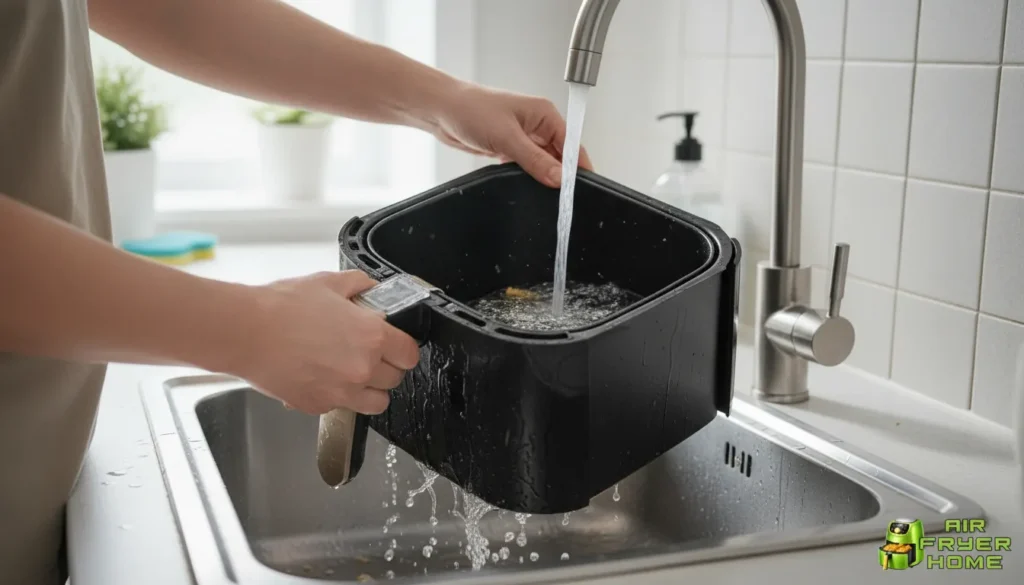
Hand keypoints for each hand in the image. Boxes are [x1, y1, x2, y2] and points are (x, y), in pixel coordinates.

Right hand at [237, 270, 419, 414]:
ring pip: (376, 402)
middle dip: (386, 367)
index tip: (396, 346)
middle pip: (395, 380)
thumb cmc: (282, 307)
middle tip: (368, 354)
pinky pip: (342, 407)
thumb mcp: (329, 283)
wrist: (245, 332)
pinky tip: (322, 376)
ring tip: (352, 372)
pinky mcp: (318, 405)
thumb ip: (360, 286)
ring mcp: (341, 392)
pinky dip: (337, 396)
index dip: (404, 349)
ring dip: (370, 389)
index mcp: (373, 337)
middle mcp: (362, 369)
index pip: (410, 355)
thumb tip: (373, 290)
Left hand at [431, 82, 593, 187]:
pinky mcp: (510, 149)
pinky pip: (527, 167)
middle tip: (562, 199)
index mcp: (544, 114)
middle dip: (561, 176)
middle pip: (560, 156)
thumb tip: (559, 178)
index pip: (572, 144)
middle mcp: (537, 125)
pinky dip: (528, 178)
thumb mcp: (506, 137)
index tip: (580, 189)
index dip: (577, 167)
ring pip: (543, 164)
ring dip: (543, 178)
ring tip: (546, 196)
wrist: (441, 110)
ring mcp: (524, 138)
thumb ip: (535, 160)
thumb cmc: (471, 109)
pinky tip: (527, 188)